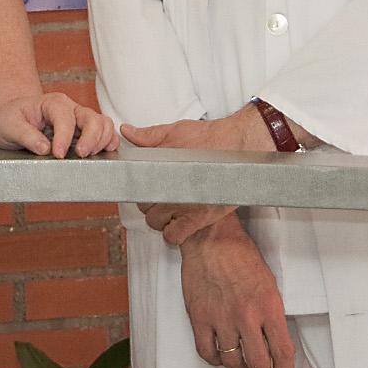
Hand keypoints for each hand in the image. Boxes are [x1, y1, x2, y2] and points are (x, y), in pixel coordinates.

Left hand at [0, 92, 120, 158]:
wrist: (12, 119)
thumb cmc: (11, 120)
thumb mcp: (9, 126)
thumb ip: (25, 135)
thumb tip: (44, 148)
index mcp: (52, 103)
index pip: (65, 118)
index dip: (64, 137)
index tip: (57, 154)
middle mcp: (70, 108)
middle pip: (91, 118)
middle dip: (91, 137)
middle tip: (81, 155)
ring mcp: (80, 119)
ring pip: (103, 123)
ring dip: (102, 140)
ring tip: (91, 156)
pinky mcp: (85, 131)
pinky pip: (105, 133)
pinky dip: (109, 142)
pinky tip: (105, 152)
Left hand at [123, 106, 268, 244]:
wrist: (240, 146)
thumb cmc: (211, 138)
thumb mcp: (174, 131)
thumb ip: (148, 135)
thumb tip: (127, 131)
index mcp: (158, 169)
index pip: (135, 187)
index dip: (139, 188)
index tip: (147, 187)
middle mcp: (168, 188)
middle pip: (143, 206)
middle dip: (150, 203)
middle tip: (161, 197)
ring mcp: (182, 205)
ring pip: (154, 222)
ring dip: (160, 219)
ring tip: (171, 209)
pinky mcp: (198, 218)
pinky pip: (173, 236)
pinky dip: (173, 234)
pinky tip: (179, 223)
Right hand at [178, 214, 294, 367]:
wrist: (211, 239)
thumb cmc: (239, 256)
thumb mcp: (269, 283)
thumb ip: (271, 314)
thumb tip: (273, 340)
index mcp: (268, 306)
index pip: (282, 352)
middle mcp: (245, 316)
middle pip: (259, 363)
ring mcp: (220, 318)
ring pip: (233, 363)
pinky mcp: (199, 317)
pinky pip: (207, 351)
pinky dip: (215, 361)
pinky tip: (221, 358)